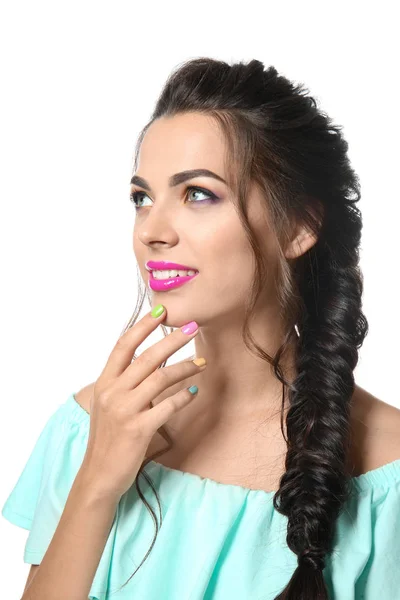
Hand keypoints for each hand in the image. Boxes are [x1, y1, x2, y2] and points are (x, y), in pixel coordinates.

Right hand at [79, 307, 205, 499]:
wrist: (99, 475)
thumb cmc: (107, 438)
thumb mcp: (107, 404)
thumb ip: (122, 382)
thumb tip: (148, 361)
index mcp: (104, 383)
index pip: (124, 346)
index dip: (143, 326)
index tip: (161, 310)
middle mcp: (113, 392)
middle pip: (147, 357)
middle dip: (172, 339)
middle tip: (193, 326)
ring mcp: (125, 411)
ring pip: (160, 378)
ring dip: (185, 367)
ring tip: (202, 362)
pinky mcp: (139, 429)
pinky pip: (168, 406)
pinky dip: (183, 396)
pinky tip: (194, 391)